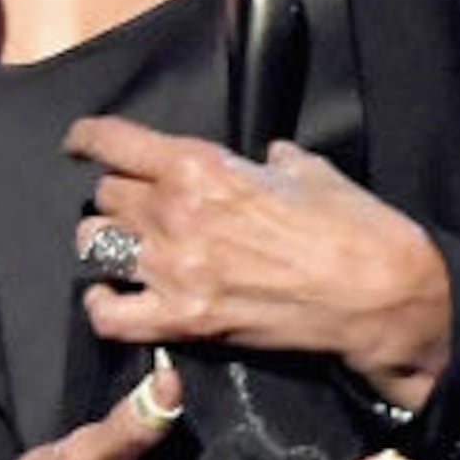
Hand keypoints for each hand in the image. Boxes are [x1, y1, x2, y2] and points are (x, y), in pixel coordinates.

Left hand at [66, 114, 453, 413]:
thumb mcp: (310, 170)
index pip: (113, 142)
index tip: (80, 143)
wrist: (379, 294)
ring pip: (94, 246)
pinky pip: (109, 315)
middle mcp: (175, 212)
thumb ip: (275, 158)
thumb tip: (268, 154)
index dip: (88, 140)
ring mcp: (174, 269)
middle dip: (118, 198)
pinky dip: (103, 305)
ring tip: (122, 250)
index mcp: (200, 165)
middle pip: (105, 195)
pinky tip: (113, 298)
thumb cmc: (352, 224)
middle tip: (136, 208)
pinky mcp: (184, 320)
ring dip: (105, 245)